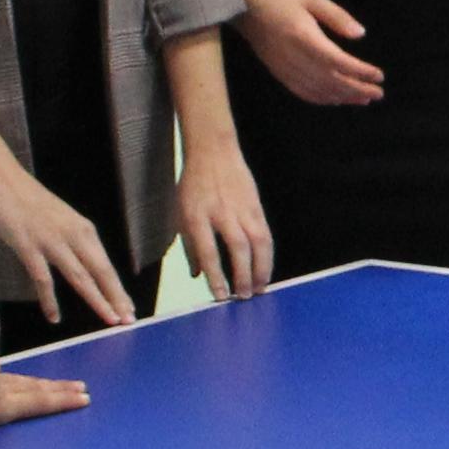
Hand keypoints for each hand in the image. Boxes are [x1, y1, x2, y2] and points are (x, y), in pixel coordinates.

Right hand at [0, 154, 136, 328]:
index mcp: (82, 228)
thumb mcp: (59, 220)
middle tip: (129, 320)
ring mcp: (52, 240)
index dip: (118, 289)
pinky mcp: (28, 245)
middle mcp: (73, 234)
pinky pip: (43, 279)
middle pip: (101, 272)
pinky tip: (54, 317)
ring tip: (109, 320)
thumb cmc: (27, 200)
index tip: (129, 309)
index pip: (106, 265)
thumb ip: (72, 240)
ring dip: (97, 300)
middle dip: (117, 298)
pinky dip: (50, 300)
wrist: (0, 177)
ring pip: (81, 277)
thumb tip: (84, 265)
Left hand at [173, 143, 273, 300]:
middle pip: (238, 248)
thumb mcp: (181, 214)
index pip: (208, 252)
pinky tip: (266, 269)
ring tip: (261, 288)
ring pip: (258, 242)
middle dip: (243, 275)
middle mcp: (221, 213)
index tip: (221, 296)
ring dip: (262, 268)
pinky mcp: (256, 206)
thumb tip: (197, 275)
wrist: (213, 152)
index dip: (216, 276)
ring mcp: (242, 208)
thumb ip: (189, 247)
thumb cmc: (194, 185)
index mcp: (197, 216)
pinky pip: (265, 234)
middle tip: (245, 296)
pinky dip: (267, 255)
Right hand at [234, 0, 384, 108]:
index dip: (359, 71)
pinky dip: (323, 99)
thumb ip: (336, 16)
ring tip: (364, 99)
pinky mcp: (278, 73)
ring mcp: (284, 68)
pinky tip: (337, 99)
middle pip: (330, 81)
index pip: (337, 61)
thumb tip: (360, 34)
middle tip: (378, 93)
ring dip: (343, 97)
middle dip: (357, 89)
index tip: (379, 75)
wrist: (243, 3)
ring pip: (318, 91)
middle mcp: (294, 57)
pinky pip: (303, 92)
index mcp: (304, 37)